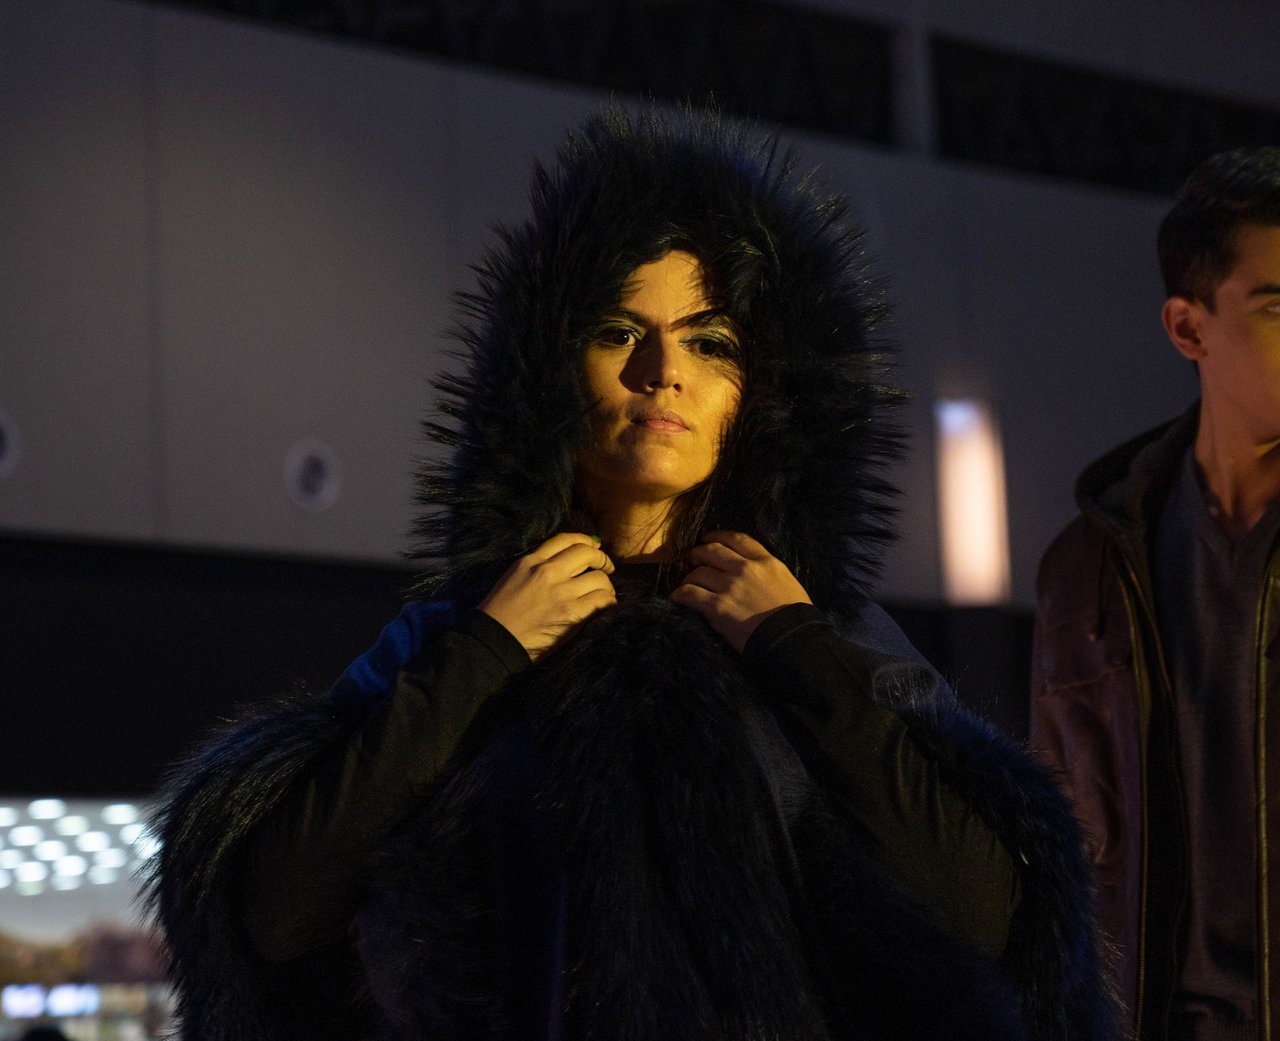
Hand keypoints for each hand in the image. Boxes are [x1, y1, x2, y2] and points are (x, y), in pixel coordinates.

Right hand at [478, 533, 616, 661]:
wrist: (492, 640)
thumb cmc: (499, 613)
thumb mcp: (513, 577)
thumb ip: (536, 568)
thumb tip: (565, 565)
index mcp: (531, 561)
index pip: (565, 539)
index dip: (585, 540)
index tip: (594, 546)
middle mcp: (547, 571)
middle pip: (587, 552)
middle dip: (602, 559)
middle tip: (607, 568)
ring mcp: (561, 592)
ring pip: (599, 578)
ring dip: (606, 585)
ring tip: (604, 593)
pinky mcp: (571, 613)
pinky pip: (601, 600)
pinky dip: (607, 602)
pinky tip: (605, 607)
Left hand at [670, 530, 811, 652]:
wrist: (792, 640)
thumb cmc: (795, 616)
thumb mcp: (787, 581)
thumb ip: (767, 572)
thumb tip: (754, 572)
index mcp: (765, 561)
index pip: (737, 539)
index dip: (718, 536)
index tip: (708, 538)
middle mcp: (745, 569)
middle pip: (712, 551)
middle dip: (699, 553)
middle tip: (693, 559)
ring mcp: (730, 586)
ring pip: (698, 572)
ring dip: (689, 577)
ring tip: (687, 583)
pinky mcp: (717, 606)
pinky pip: (690, 594)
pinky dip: (681, 594)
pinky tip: (678, 597)